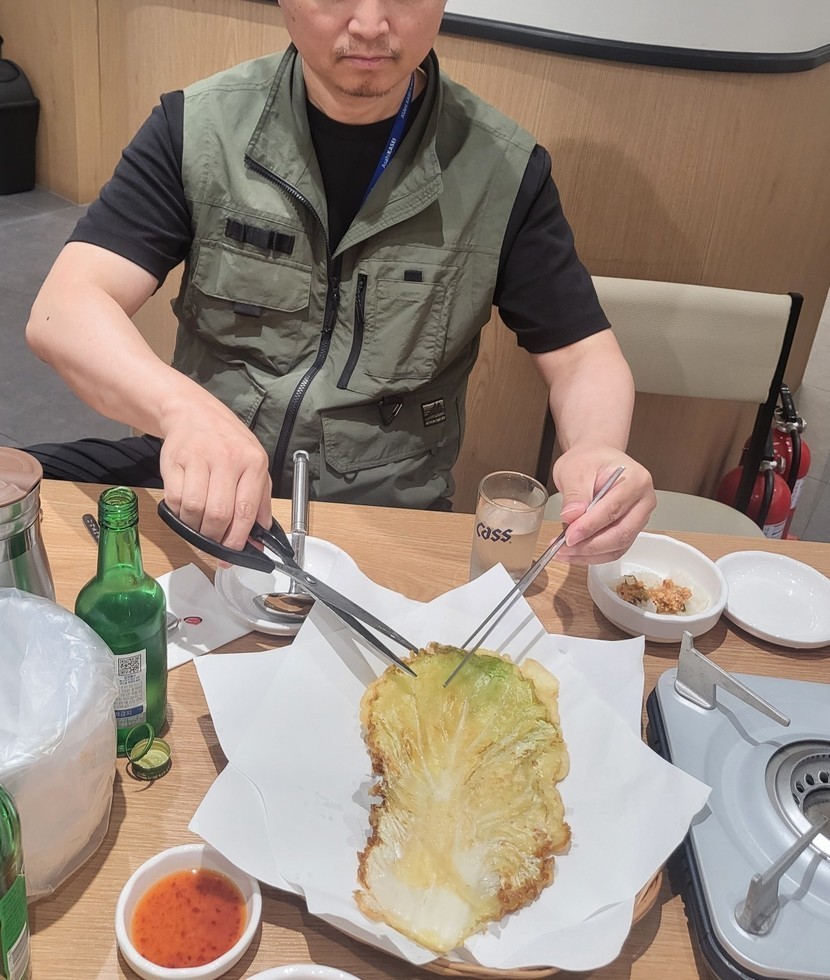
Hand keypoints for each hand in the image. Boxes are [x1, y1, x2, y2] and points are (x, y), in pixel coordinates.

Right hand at [159, 400, 272, 551]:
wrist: (194, 413)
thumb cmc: (228, 442)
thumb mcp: (254, 465)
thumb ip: (260, 501)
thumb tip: (260, 537)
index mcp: (253, 463)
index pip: (246, 511)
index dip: (238, 539)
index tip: (232, 554)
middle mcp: (228, 459)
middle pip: (218, 514)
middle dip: (215, 537)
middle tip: (214, 543)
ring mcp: (199, 458)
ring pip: (194, 510)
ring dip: (195, 527)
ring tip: (199, 526)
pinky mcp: (174, 460)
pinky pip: (175, 500)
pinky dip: (179, 513)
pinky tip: (185, 510)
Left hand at [550, 446, 654, 563]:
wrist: (596, 460)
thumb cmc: (589, 460)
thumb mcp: (575, 469)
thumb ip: (575, 494)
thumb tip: (571, 518)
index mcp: (636, 481)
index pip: (613, 509)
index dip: (590, 526)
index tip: (569, 536)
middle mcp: (644, 501)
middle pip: (621, 533)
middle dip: (590, 546)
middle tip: (563, 548)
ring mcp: (639, 518)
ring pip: (618, 546)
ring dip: (589, 554)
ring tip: (563, 552)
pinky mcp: (630, 530)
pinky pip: (614, 549)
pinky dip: (593, 555)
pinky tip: (574, 553)